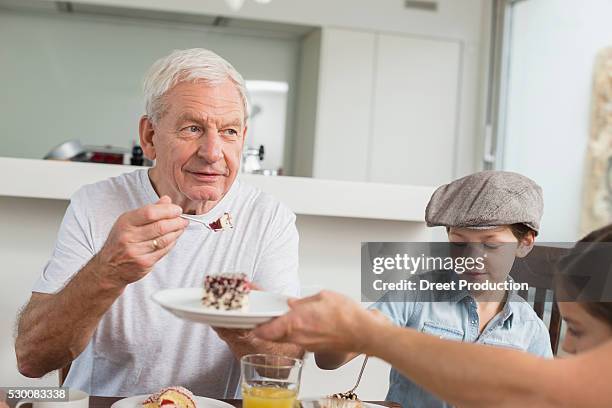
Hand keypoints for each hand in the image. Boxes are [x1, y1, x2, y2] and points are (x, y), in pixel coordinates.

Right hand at [93, 195, 188, 288]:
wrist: (109, 268)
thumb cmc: (120, 242)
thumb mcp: (129, 222)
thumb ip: (148, 211)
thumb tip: (166, 200)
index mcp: (126, 222)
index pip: (150, 213)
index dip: (167, 210)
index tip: (177, 209)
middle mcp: (129, 237)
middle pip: (160, 226)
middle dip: (176, 221)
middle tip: (183, 219)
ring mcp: (136, 251)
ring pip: (164, 239)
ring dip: (177, 232)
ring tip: (181, 227)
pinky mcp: (144, 263)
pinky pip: (164, 250)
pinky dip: (172, 242)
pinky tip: (174, 238)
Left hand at [253, 290, 391, 352]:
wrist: (364, 333)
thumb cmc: (347, 316)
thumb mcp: (322, 297)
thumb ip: (304, 301)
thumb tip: (293, 303)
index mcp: (296, 321)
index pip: (265, 329)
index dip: (254, 325)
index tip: (248, 319)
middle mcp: (298, 336)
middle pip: (271, 336)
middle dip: (264, 328)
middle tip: (261, 318)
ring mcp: (306, 344)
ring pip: (284, 339)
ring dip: (279, 331)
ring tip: (281, 319)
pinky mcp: (314, 348)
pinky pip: (297, 341)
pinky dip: (294, 334)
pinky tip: (301, 325)